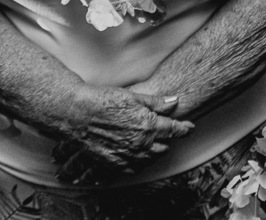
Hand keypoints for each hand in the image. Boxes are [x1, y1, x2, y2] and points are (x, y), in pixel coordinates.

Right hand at [53, 87, 194, 182]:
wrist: (76, 114)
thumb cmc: (104, 101)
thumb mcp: (133, 96)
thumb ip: (156, 102)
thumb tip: (174, 102)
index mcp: (148, 126)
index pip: (174, 130)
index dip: (184, 128)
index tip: (189, 127)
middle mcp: (140, 144)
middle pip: (164, 147)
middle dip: (168, 139)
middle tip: (167, 131)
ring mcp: (126, 156)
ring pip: (150, 159)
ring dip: (155, 151)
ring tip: (153, 142)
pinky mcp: (113, 164)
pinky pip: (133, 168)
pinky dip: (139, 162)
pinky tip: (137, 153)